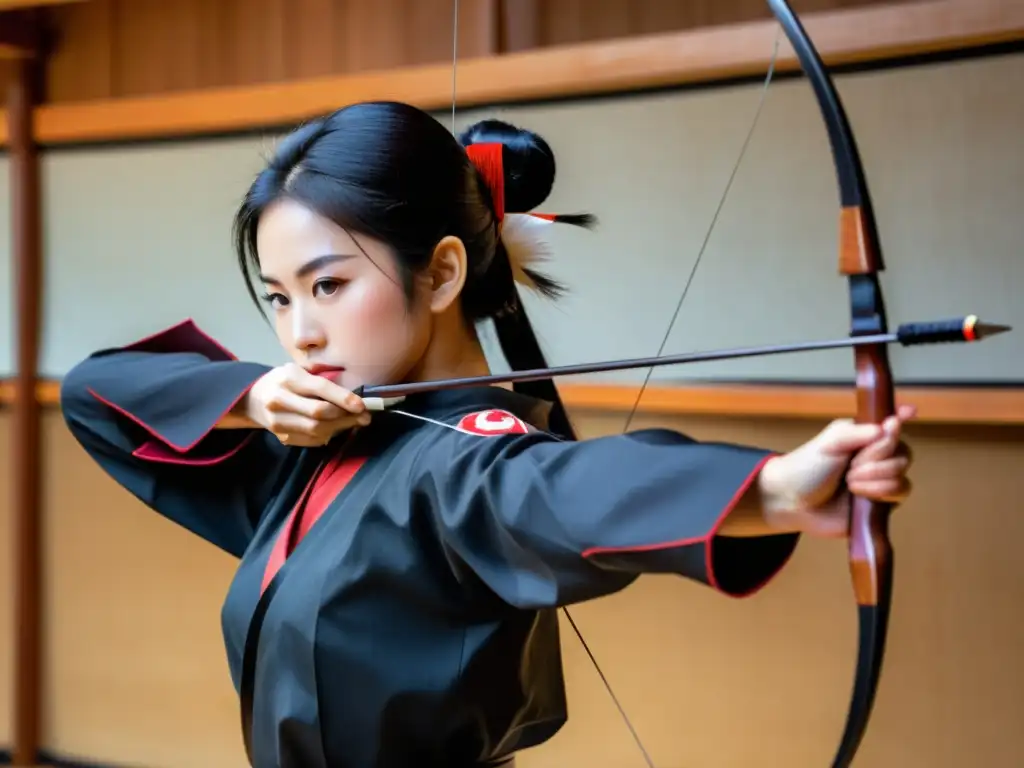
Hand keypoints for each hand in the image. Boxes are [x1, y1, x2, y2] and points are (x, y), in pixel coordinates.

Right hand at [243, 364, 369, 446]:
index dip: (343, 398)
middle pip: (319, 413)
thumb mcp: (299, 371)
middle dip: (346, 416)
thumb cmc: (285, 381)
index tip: (362, 405)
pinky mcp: (281, 437)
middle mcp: (279, 400)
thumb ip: (322, 381)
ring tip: (355, 422)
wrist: (253, 398)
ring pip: (316, 430)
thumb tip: (355, 397)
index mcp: (287, 378)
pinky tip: (337, 428)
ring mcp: (278, 421)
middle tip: (364, 416)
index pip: (320, 388)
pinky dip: (329, 435)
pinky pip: (312, 440)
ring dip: (341, 428)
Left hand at [758, 404, 915, 537]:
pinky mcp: (882, 502)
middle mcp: (876, 456)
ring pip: (902, 471)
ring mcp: (880, 479)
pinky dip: (881, 491)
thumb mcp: (829, 443)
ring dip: (875, 476)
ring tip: (849, 481)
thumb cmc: (806, 468)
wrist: (793, 502)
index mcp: (863, 436)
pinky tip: (859, 494)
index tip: (910, 411)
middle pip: (902, 450)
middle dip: (877, 457)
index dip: (902, 416)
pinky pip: (900, 492)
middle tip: (850, 465)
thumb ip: (858, 432)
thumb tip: (889, 425)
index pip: (891, 423)